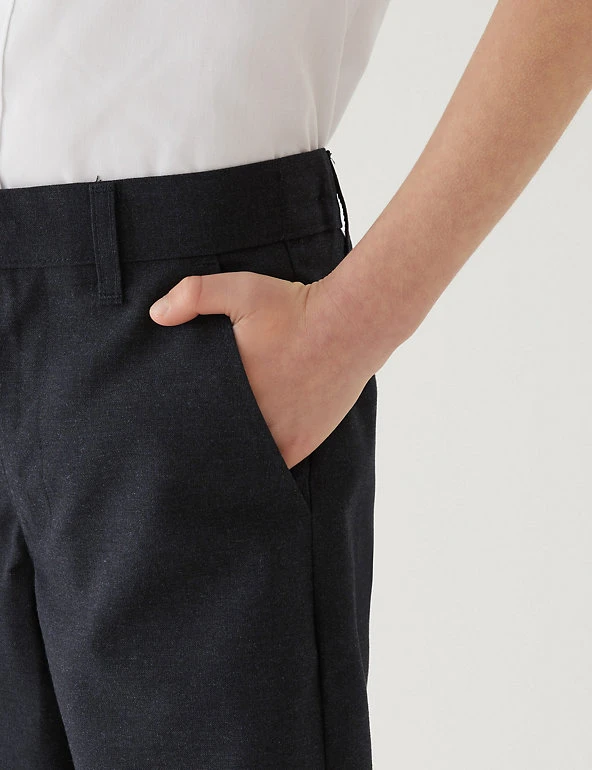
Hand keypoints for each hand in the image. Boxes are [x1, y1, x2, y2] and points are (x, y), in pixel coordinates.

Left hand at [149, 270, 372, 468]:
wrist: (351, 325)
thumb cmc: (296, 308)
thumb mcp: (241, 289)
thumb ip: (195, 295)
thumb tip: (156, 315)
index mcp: (230, 388)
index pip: (192, 418)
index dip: (180, 421)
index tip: (170, 419)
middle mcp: (253, 419)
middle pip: (215, 442)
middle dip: (202, 439)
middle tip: (189, 438)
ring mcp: (280, 436)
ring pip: (242, 458)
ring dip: (231, 453)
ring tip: (215, 451)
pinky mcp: (302, 444)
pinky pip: (271, 466)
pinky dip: (260, 463)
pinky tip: (249, 458)